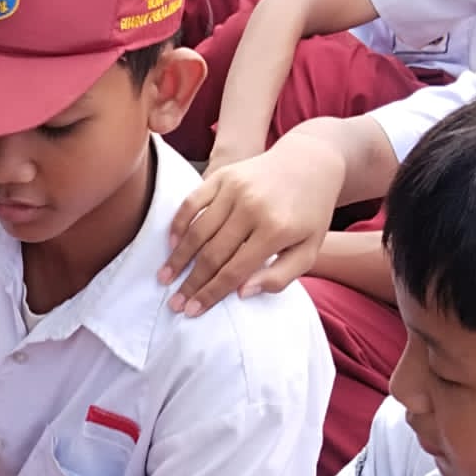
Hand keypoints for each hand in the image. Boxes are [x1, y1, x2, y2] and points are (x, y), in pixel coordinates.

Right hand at [157, 130, 344, 316]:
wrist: (310, 164)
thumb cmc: (309, 213)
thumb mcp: (309, 250)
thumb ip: (281, 276)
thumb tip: (242, 292)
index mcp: (276, 230)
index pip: (234, 270)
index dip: (210, 294)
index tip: (192, 311)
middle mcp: (253, 207)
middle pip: (212, 254)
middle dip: (190, 283)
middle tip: (174, 303)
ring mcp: (235, 189)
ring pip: (198, 231)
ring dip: (178, 258)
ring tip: (165, 278)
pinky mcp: (223, 176)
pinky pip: (192, 203)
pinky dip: (179, 224)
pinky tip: (173, 244)